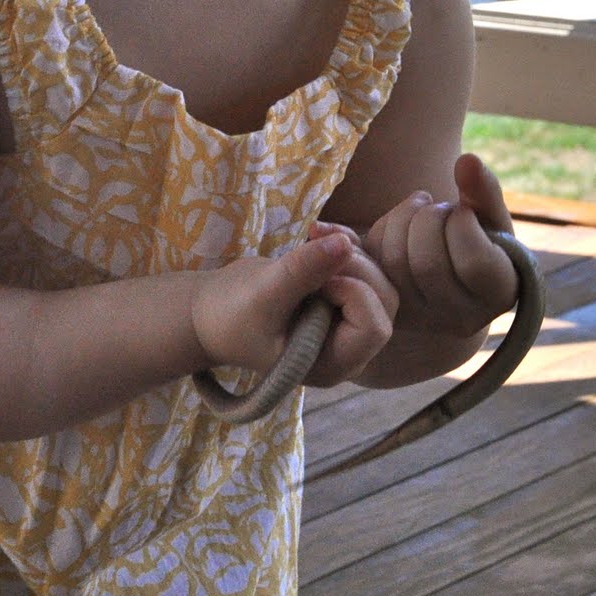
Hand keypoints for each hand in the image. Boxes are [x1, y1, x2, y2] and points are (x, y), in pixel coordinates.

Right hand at [191, 228, 397, 389]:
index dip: (353, 295)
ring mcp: (346, 321)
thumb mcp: (263, 294)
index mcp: (332, 364)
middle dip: (354, 267)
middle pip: (384, 302)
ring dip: (350, 249)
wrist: (212, 310)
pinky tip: (316, 231)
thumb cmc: (231, 315)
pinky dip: (344, 242)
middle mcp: (348, 347)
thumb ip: (303, 272)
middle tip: (313, 248)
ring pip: (378, 279)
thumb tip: (344, 243)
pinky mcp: (339, 297)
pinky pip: (361, 264)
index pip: (373, 328)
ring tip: (311, 234)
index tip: (315, 282)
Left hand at [364, 153, 518, 340]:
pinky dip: (378, 231)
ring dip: (402, 220)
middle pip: (428, 263)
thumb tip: (466, 159)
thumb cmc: (481, 239)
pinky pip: (373, 262)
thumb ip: (484, 191)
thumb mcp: (490, 217)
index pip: (473, 259)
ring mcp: (422, 318)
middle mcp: (461, 318)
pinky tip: (396, 222)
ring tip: (419, 210)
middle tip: (436, 207)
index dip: (461, 222)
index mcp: (498, 293)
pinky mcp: (389, 307)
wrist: (452, 277)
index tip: (463, 210)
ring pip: (396, 263)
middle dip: (427, 218)